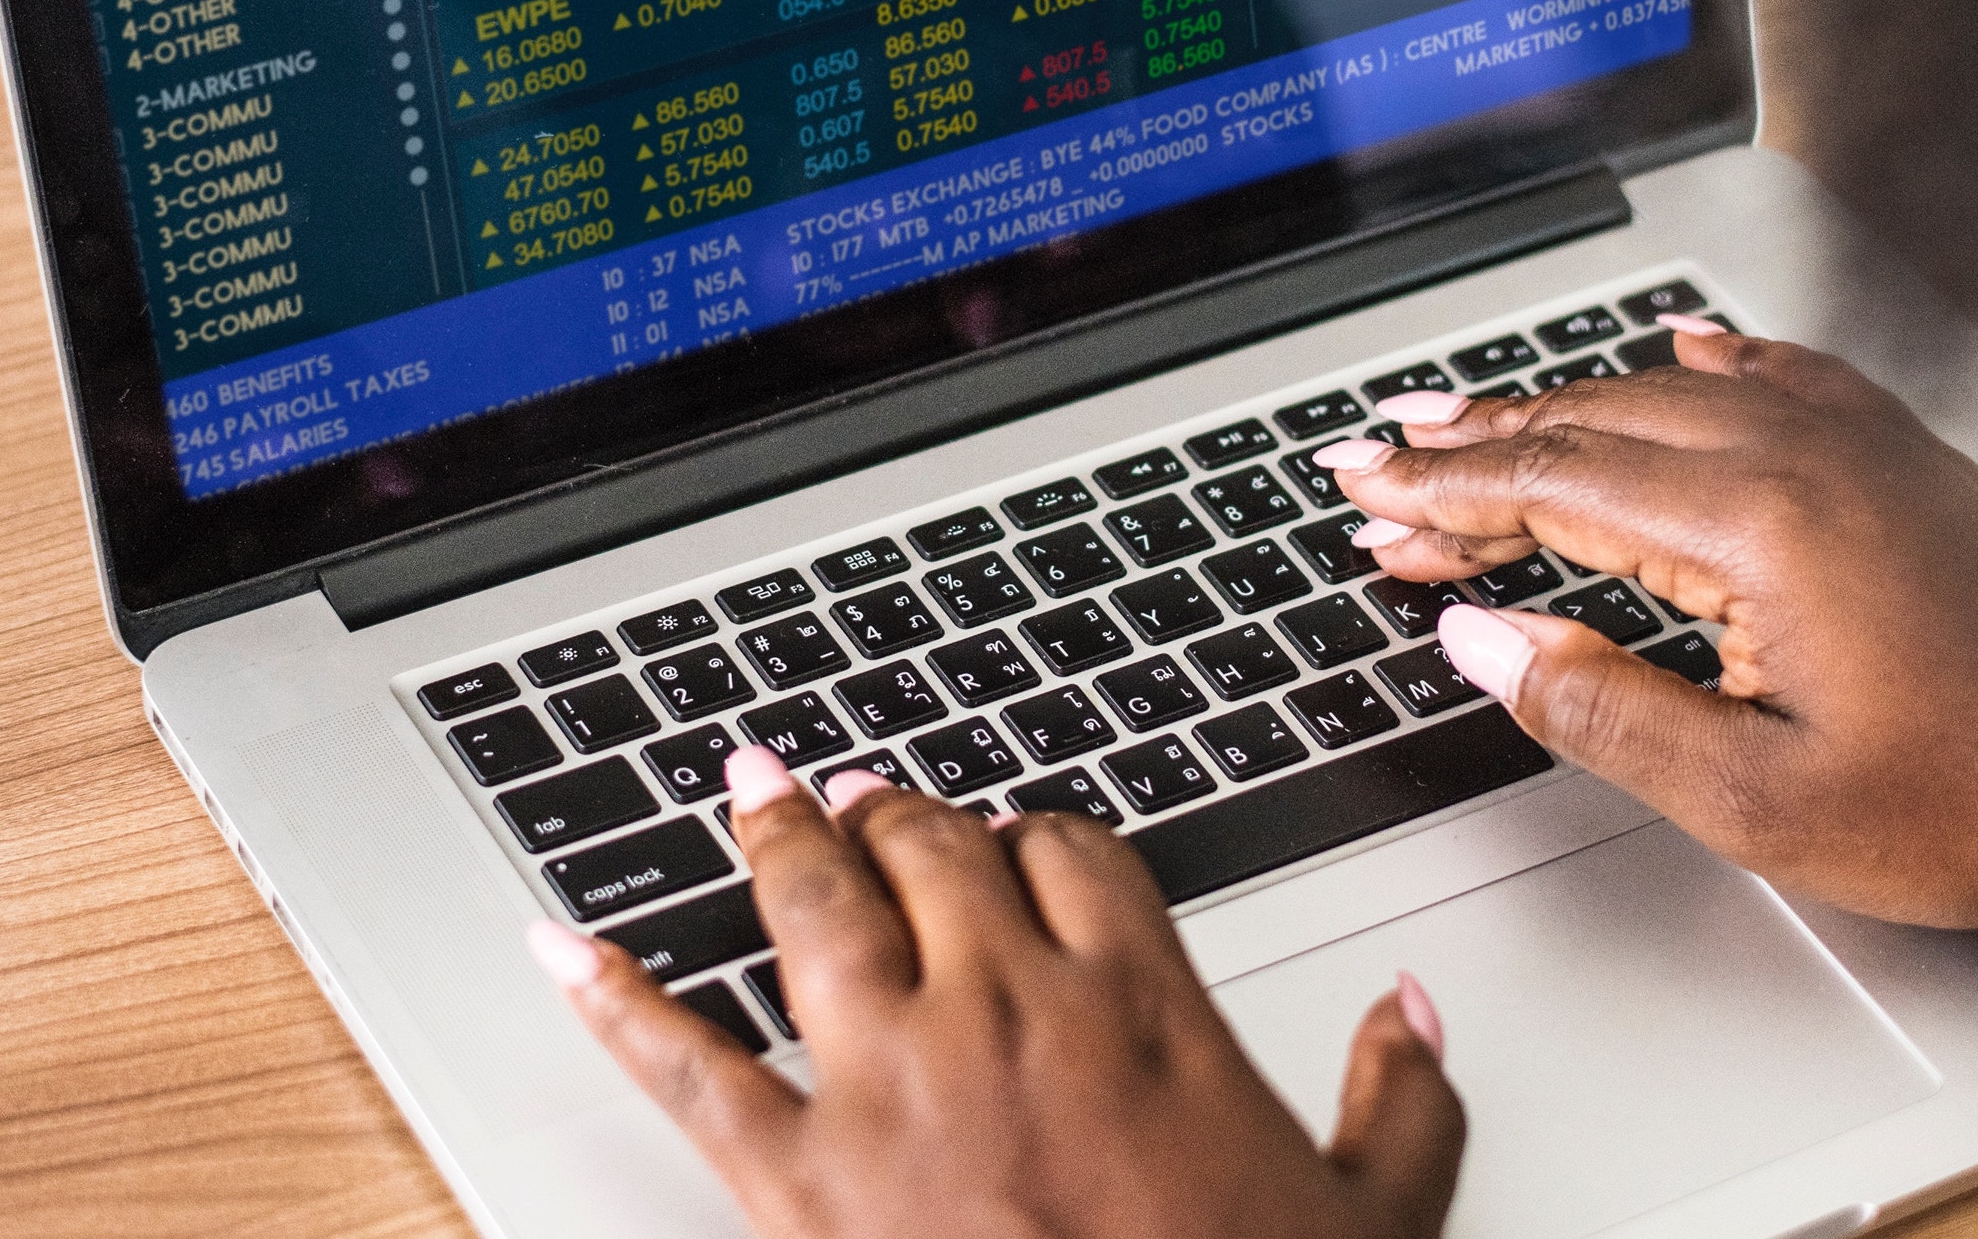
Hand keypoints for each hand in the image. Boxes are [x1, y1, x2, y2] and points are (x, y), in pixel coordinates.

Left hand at [527, 754, 1464, 1238]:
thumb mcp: (1383, 1221)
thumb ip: (1409, 1100)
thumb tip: (1416, 1012)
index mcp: (1139, 1003)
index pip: (1065, 849)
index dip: (1030, 832)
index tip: (1013, 837)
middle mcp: (1007, 1011)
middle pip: (932, 848)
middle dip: (900, 815)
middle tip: (871, 797)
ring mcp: (892, 1086)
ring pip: (815, 906)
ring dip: (777, 834)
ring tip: (752, 783)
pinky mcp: (797, 1183)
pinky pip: (687, 1066)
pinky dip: (615, 1001)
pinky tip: (561, 948)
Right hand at [1329, 328, 1977, 953]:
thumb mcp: (1758, 803)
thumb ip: (1599, 712)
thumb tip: (1479, 642)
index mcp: (1755, 525)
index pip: (1549, 485)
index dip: (1441, 495)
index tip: (1367, 499)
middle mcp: (1800, 452)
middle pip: (1586, 425)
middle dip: (1467, 449)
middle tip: (1376, 467)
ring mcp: (1855, 439)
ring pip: (1661, 394)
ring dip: (1553, 413)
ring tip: (1467, 425)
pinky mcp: (1898, 453)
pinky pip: (1772, 375)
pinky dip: (1691, 370)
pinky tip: (1672, 352)